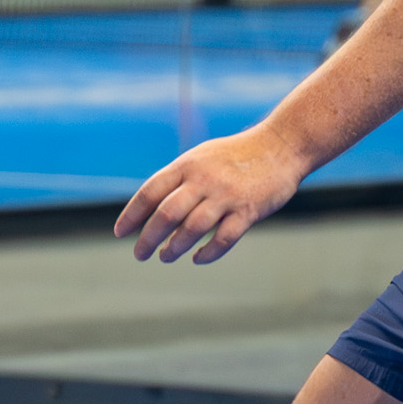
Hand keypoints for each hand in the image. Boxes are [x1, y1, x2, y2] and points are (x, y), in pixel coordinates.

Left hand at [114, 124, 312, 264]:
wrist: (282, 145)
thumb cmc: (238, 154)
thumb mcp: (202, 157)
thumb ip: (179, 179)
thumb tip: (152, 208)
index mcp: (188, 165)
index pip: (150, 192)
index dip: (132, 215)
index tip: (120, 233)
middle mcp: (204, 180)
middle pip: (166, 214)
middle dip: (148, 238)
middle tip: (140, 254)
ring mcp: (226, 196)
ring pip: (192, 229)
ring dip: (174, 248)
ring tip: (165, 257)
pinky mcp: (249, 211)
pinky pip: (223, 239)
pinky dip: (207, 253)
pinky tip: (197, 258)